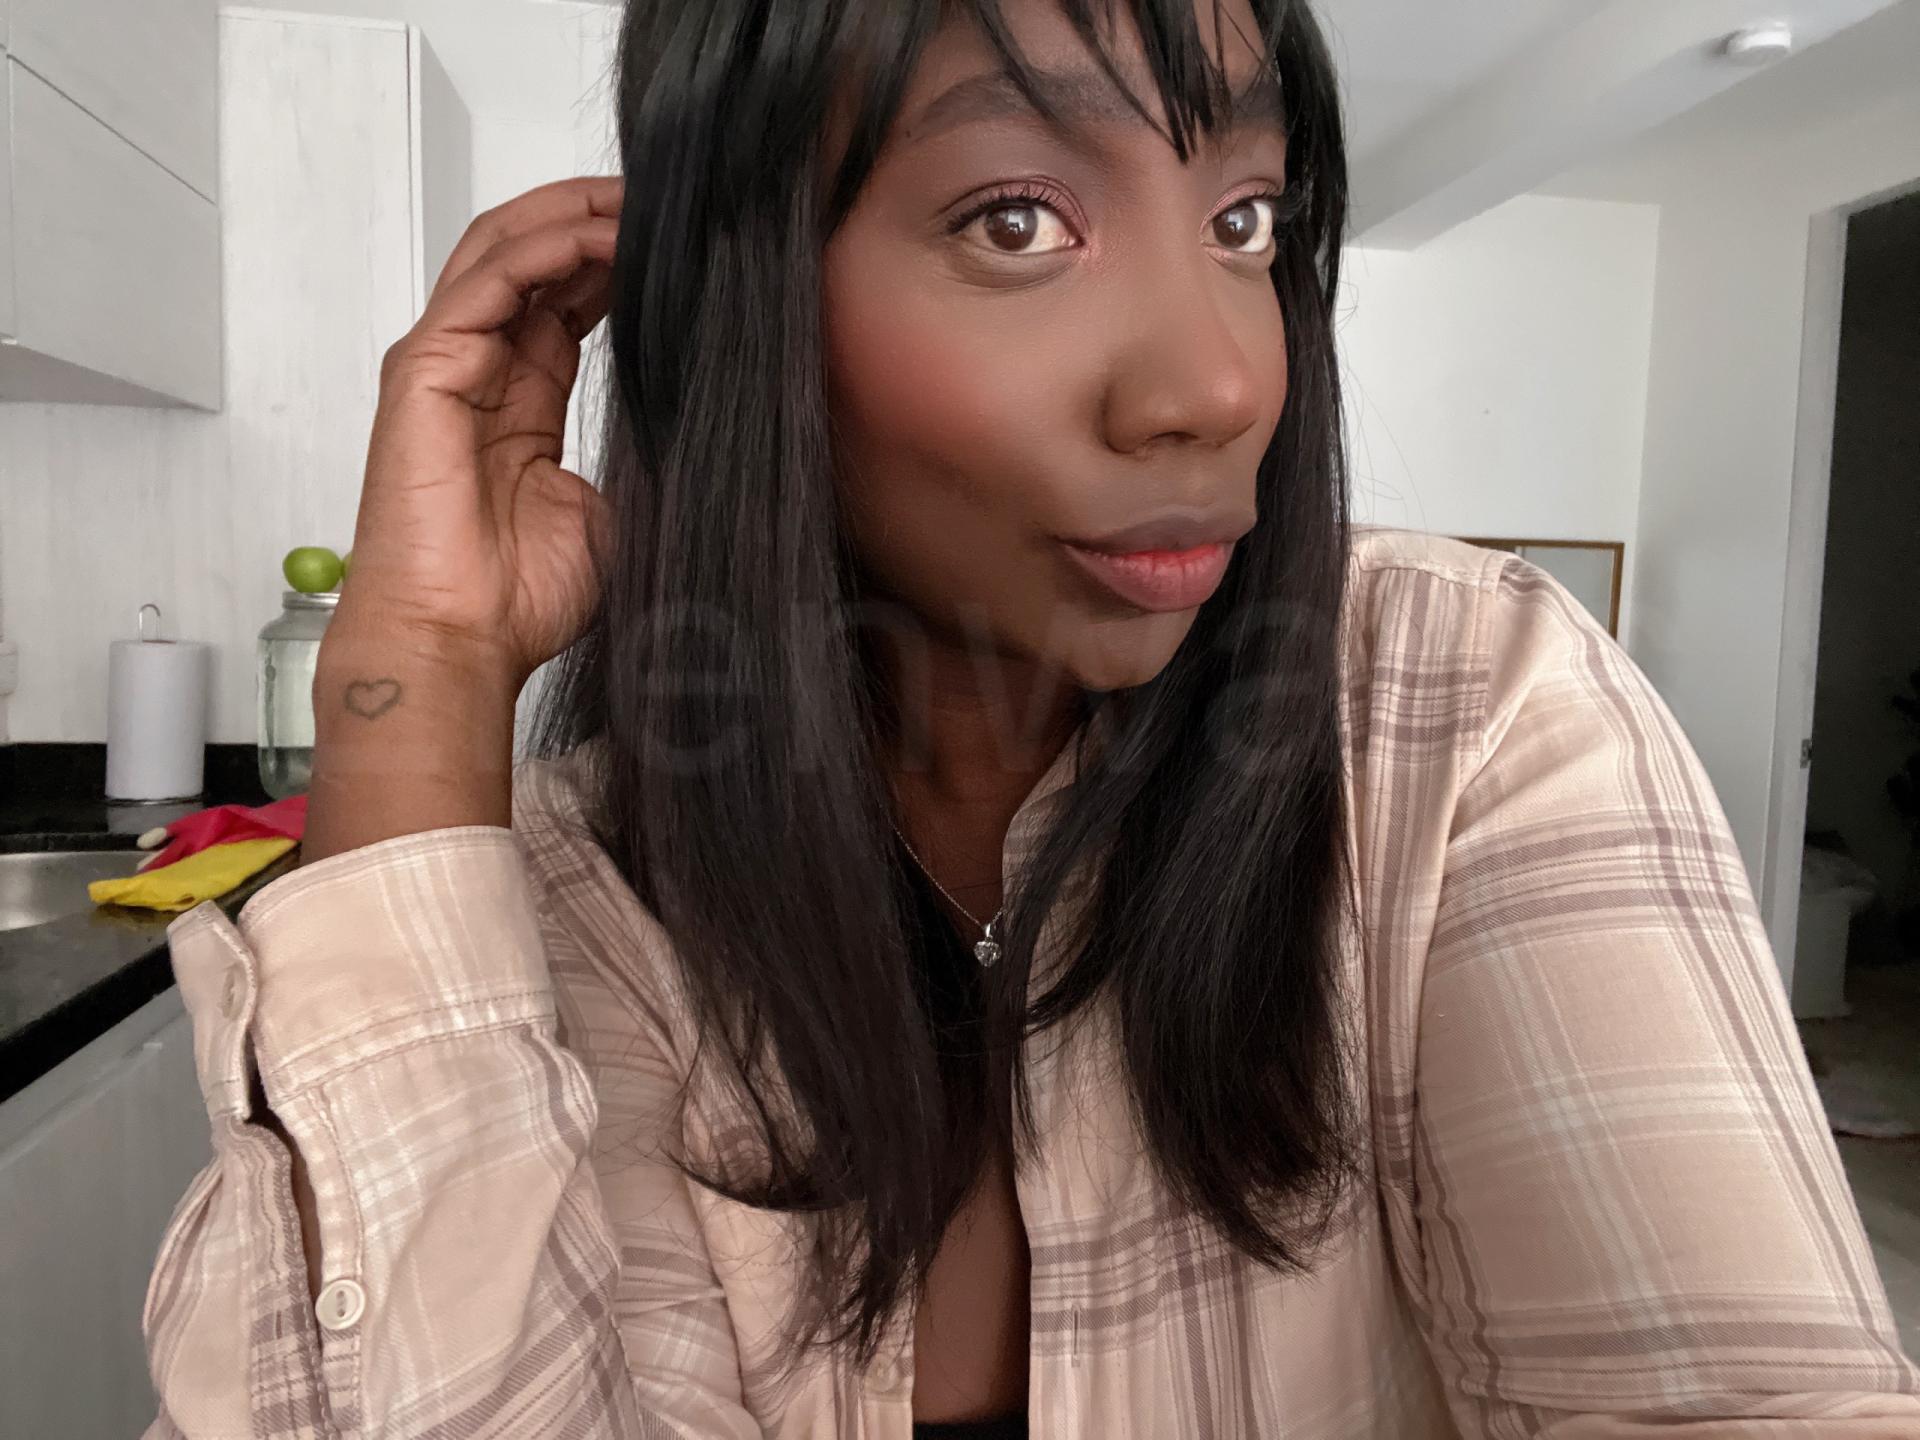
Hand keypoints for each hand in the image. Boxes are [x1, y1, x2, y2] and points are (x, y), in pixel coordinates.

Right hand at [302, 178, 620, 860]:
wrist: (462, 642)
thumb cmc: (515, 598)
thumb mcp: (602, 509)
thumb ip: (628, 453)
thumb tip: (683, 429)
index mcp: (518, 398)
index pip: (564, 295)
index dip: (617, 257)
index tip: (682, 240)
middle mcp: (477, 368)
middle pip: (530, 255)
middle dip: (596, 215)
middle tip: (667, 197)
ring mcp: (446, 362)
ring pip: (505, 249)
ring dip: (575, 215)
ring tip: (642, 200)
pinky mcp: (426, 367)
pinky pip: (488, 279)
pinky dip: (546, 246)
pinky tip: (605, 237)